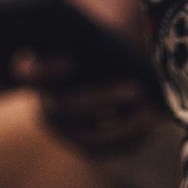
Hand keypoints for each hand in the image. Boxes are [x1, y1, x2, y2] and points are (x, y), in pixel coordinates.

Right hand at [13, 52, 160, 155]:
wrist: (94, 65)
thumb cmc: (89, 42)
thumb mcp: (86, 37)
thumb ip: (92, 41)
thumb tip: (116, 46)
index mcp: (34, 72)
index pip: (31, 72)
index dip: (47, 70)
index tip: (69, 62)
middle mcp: (46, 107)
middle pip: (68, 108)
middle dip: (103, 99)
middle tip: (135, 89)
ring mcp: (66, 132)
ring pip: (91, 138)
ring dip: (126, 126)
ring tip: (153, 111)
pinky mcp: (88, 146)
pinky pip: (111, 149)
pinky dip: (134, 138)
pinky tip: (156, 121)